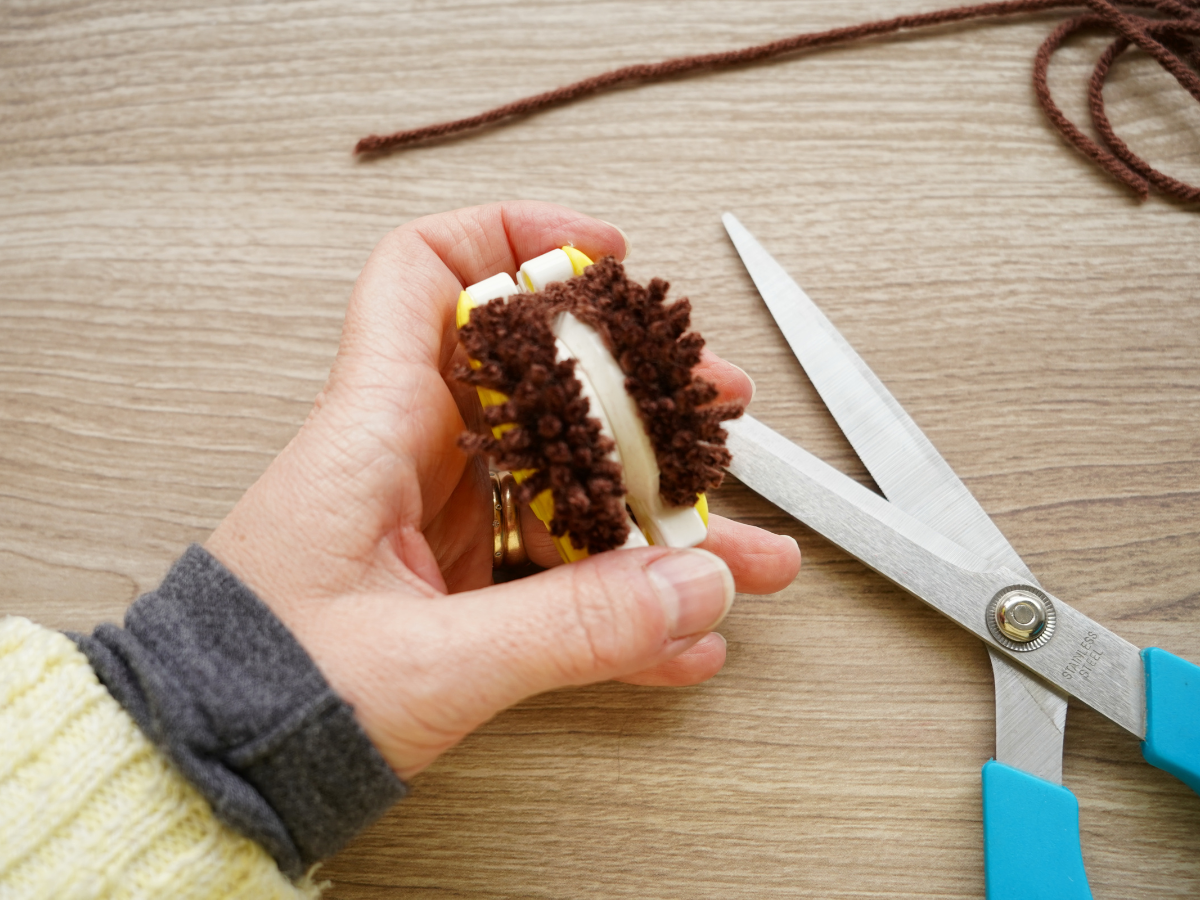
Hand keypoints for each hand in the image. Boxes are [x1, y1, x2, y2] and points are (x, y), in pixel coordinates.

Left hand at [205, 202, 800, 779]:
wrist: (206, 774)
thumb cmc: (263, 699)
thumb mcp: (428, 662)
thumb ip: (569, 627)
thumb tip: (693, 587)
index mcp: (373, 431)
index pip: (424, 275)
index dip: (513, 238)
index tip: (607, 257)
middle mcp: (406, 458)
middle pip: (539, 381)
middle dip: (640, 391)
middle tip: (714, 410)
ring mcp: (434, 522)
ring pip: (563, 481)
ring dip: (654, 514)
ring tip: (739, 552)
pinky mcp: (450, 585)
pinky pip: (553, 566)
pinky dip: (618, 597)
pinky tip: (677, 637)